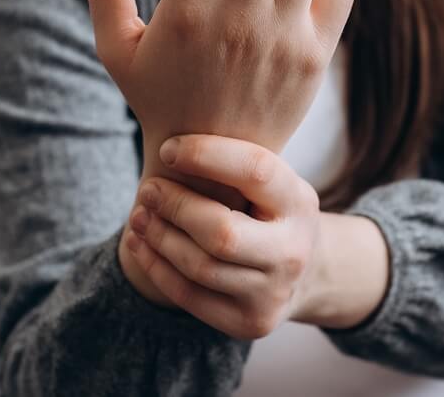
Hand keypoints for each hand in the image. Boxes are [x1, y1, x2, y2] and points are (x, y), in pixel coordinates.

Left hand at [122, 134, 321, 338]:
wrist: (305, 271)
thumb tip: (173, 121)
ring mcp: (272, 292)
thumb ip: (234, 161)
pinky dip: (157, 267)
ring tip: (138, 215)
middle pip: (222, 232)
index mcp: (300, 202)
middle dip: (176, 207)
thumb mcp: (272, 180)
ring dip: (159, 238)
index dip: (205, 156)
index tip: (168, 149)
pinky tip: (140, 243)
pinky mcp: (249, 322)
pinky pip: (190, 297)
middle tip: (148, 189)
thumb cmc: (271, 209)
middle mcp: (293, 250)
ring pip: (200, 267)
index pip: (255, 171)